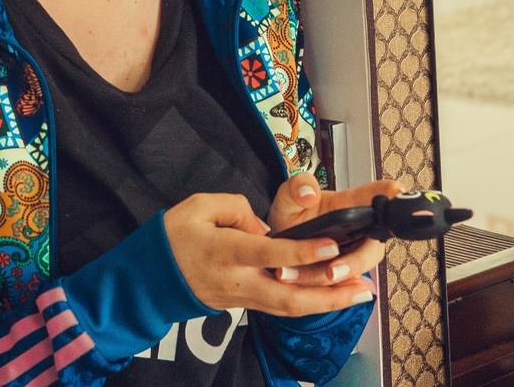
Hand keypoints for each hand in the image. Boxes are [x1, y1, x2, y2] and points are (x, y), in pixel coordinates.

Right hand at [162, 191, 386, 316]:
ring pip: (290, 307)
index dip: (301, 252)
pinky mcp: (244, 304)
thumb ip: (236, 208)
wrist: (150, 278)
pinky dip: (310, 302)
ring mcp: (241, 298)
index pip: (269, 253)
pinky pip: (281, 306)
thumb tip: (264, 227)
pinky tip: (331, 296)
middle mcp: (237, 281)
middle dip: (330, 294)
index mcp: (225, 252)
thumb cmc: (172, 237)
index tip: (331, 246)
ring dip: (328, 303)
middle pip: (289, 296)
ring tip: (360, 295)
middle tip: (363, 288)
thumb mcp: (197, 206)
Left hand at [266, 175, 403, 288]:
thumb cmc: (291, 215)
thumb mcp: (288, 196)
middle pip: (372, 245)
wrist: (280, 243)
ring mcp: (355, 253)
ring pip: (359, 269)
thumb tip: (309, 193)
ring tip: (322, 276)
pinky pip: (347, 286)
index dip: (391, 194)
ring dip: (341, 277)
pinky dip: (332, 291)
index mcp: (349, 204)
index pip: (376, 195)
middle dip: (356, 260)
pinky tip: (316, 291)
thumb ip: (297, 187)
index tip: (396, 192)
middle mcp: (360, 229)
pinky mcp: (346, 275)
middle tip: (333, 269)